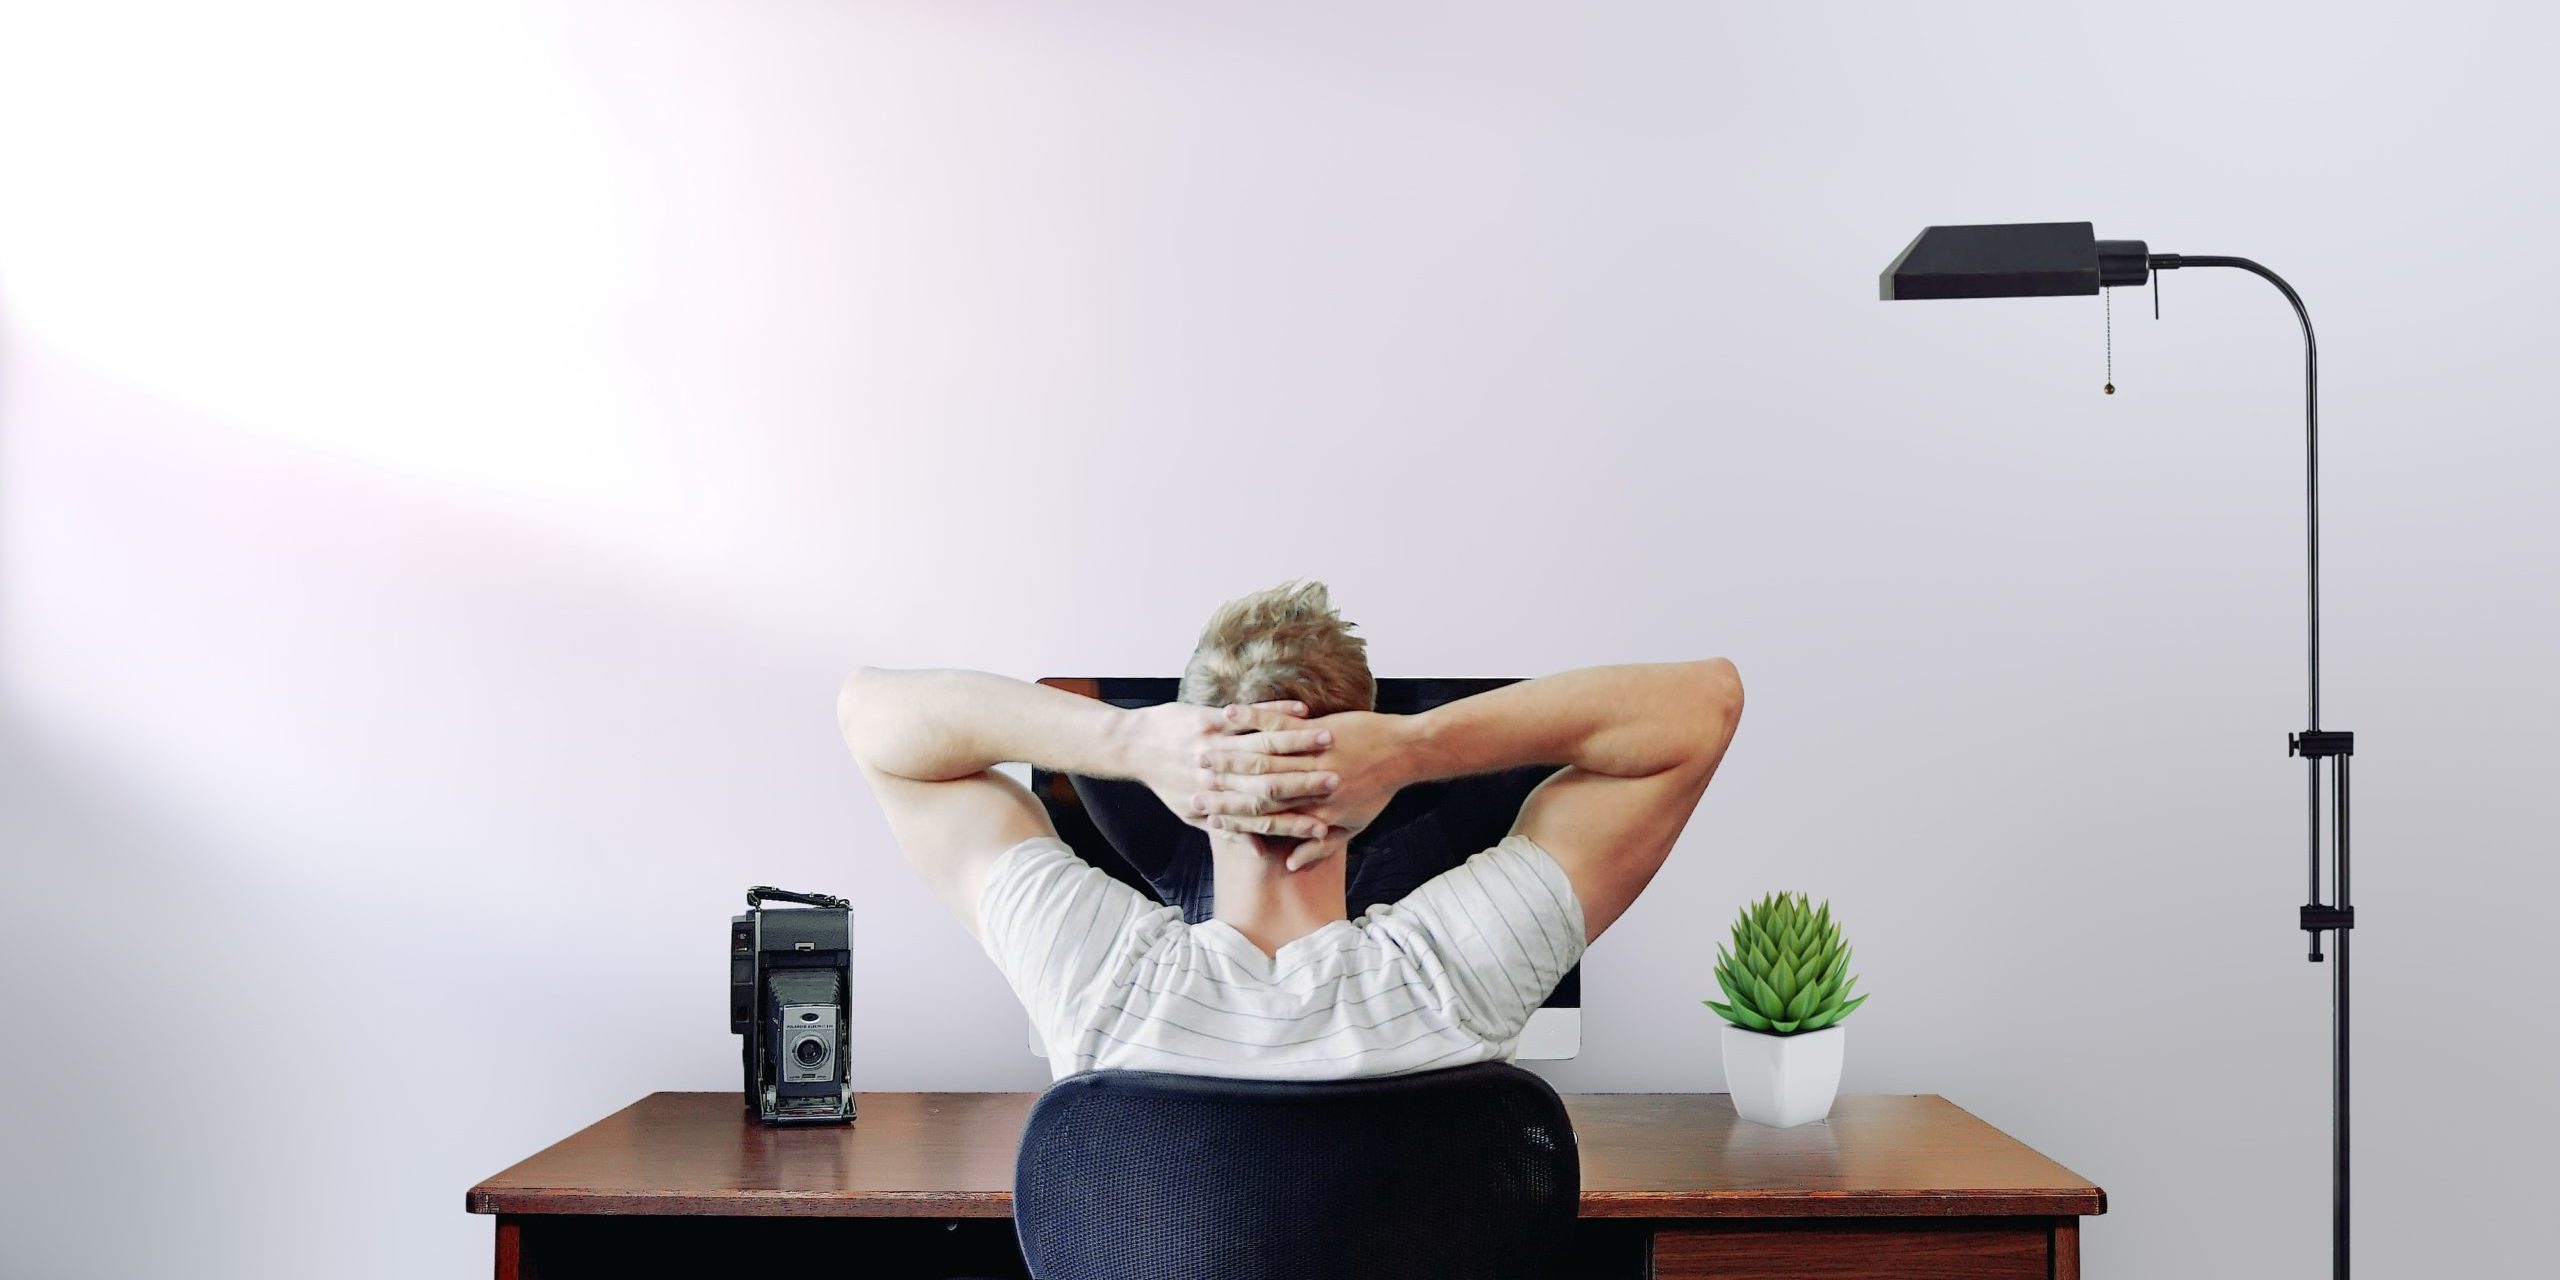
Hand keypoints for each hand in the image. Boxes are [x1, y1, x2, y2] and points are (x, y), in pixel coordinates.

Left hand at [1122, 699, 1336, 833]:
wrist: (1133, 747)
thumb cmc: (1166, 782)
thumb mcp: (1191, 813)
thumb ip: (1226, 832)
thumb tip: (1257, 852)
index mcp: (1216, 803)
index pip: (1262, 819)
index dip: (1294, 823)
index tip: (1325, 826)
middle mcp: (1216, 777)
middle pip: (1269, 784)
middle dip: (1306, 782)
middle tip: (1339, 782)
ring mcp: (1212, 745)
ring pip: (1263, 746)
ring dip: (1299, 743)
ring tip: (1330, 740)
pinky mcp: (1207, 720)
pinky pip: (1248, 716)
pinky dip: (1276, 713)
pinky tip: (1302, 710)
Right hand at [1194, 709, 1414, 867]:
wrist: (1404, 753)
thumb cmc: (1378, 790)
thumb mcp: (1353, 826)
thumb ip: (1319, 847)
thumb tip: (1289, 864)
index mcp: (1312, 811)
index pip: (1261, 817)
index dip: (1229, 816)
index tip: (1203, 815)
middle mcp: (1307, 786)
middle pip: (1252, 787)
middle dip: (1217, 786)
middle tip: (1188, 785)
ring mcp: (1311, 756)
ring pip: (1259, 755)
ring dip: (1225, 752)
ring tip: (1198, 750)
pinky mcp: (1316, 729)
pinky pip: (1276, 722)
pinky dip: (1250, 717)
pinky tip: (1227, 714)